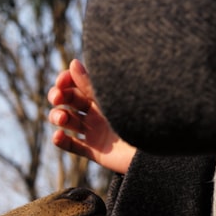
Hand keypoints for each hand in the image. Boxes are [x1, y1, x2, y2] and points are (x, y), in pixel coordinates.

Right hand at [47, 59, 135, 174]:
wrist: (158, 148)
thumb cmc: (140, 116)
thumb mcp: (112, 99)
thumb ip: (91, 84)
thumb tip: (73, 63)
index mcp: (105, 96)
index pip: (78, 85)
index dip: (66, 82)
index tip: (61, 81)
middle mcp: (98, 112)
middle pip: (70, 102)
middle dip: (59, 98)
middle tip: (57, 98)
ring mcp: (96, 132)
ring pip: (68, 122)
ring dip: (58, 117)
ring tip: (62, 118)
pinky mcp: (95, 151)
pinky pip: (73, 146)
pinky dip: (61, 141)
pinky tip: (58, 136)